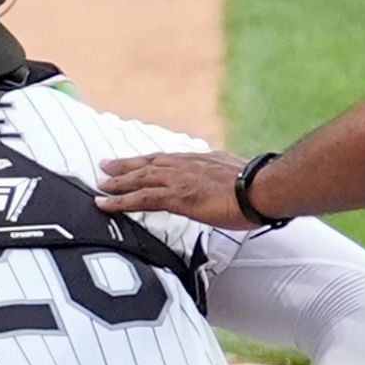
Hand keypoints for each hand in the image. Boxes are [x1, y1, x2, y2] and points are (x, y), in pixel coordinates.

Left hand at [95, 148, 260, 230]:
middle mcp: (186, 165)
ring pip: (140, 179)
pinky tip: (107, 204)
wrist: (262, 190)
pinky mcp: (177, 197)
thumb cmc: (257, 187)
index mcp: (200, 160)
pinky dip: (121, 201)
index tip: (137, 163)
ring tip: (101, 186)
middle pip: (149, 164)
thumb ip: (224, 177)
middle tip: (106, 167)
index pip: (168, 159)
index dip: (149, 162)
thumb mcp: (237, 175)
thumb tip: (225, 183)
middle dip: (126, 166)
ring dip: (118, 182)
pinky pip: (142, 198)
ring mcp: (179, 180)